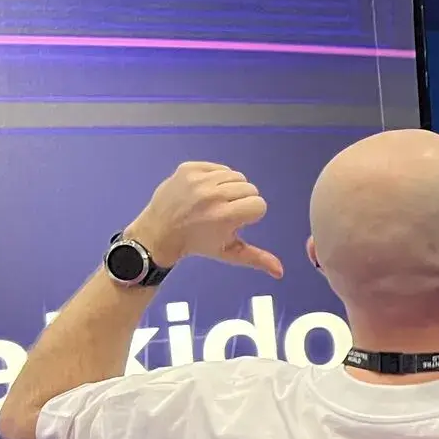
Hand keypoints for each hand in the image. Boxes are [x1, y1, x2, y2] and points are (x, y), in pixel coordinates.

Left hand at [125, 162, 282, 277]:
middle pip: (250, 188)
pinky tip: (204, 191)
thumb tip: (280, 272)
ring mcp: (198, 179)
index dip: (250, 214)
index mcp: (224, 216)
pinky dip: (216, 177)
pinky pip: (218, 167)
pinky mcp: (188, 168)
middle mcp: (212, 195)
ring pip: (236, 176)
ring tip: (214, 201)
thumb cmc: (197, 244)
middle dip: (241, 200)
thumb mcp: (228, 253)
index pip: (259, 204)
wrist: (157, 233)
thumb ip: (256, 259)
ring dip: (230, 188)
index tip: (235, 222)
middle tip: (224, 212)